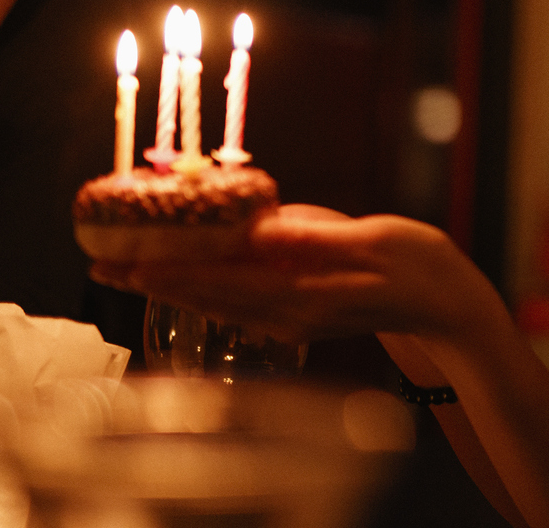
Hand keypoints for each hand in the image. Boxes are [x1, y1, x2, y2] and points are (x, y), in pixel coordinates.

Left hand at [91, 206, 492, 345]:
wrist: (447, 308)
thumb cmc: (420, 270)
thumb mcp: (376, 243)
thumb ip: (317, 238)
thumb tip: (262, 231)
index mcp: (302, 294)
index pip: (223, 281)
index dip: (172, 270)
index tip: (128, 262)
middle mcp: (287, 313)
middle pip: (206, 296)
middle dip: (153, 280)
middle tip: (101, 266)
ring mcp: (291, 318)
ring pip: (216, 302)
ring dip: (171, 285)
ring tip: (129, 271)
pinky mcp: (298, 312)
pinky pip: (237, 302)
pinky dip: (204, 288)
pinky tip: (188, 278)